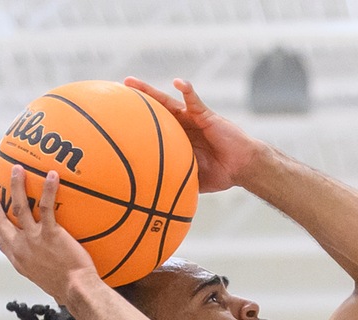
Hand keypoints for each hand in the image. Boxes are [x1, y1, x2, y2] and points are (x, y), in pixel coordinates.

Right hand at [0, 171, 101, 305]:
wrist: (75, 290)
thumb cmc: (65, 288)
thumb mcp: (44, 278)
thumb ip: (40, 264)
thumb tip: (46, 259)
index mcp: (18, 259)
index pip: (0, 239)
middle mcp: (20, 247)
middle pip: (0, 220)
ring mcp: (33, 239)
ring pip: (19, 206)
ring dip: (16, 185)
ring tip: (18, 169)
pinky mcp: (50, 234)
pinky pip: (46, 206)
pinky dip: (47, 189)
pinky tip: (51, 176)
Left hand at [124, 77, 261, 193]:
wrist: (242, 167)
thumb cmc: (220, 174)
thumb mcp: (191, 180)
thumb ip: (174, 182)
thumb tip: (152, 199)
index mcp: (177, 139)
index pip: (153, 128)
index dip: (137, 122)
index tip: (116, 118)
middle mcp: (182, 126)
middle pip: (154, 110)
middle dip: (136, 101)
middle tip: (115, 92)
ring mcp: (192, 118)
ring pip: (167, 101)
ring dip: (149, 91)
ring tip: (130, 82)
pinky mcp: (206, 115)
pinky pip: (195, 101)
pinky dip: (187, 90)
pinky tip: (178, 82)